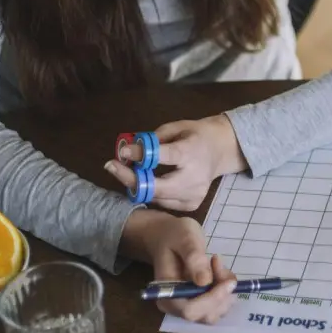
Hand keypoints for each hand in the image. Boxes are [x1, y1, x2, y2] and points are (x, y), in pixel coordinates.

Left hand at [105, 115, 247, 211]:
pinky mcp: (191, 205)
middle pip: (156, 187)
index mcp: (192, 152)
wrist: (220, 150)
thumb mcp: (177, 127)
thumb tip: (128, 152)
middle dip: (130, 179)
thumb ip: (154, 139)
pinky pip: (162, 203)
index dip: (141, 155)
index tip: (122, 152)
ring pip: (155, 198)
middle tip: (111, 167)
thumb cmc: (195, 135)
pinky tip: (151, 181)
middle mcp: (194, 177)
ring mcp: (194, 195)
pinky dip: (152, 193)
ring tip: (132, 171)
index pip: (164, 156)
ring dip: (138, 185)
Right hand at [120, 210, 238, 323]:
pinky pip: (220, 303)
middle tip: (218, 263)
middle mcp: (177, 307)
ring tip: (216, 263)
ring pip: (217, 311)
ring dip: (225, 289)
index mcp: (166, 295)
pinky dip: (226, 288)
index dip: (212, 300)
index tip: (228, 281)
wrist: (168, 237)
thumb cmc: (173, 236)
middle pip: (206, 315)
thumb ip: (193, 258)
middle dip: (221, 293)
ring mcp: (190, 306)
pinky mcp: (201, 302)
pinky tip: (219, 269)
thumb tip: (205, 282)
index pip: (190, 311)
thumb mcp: (184, 238)